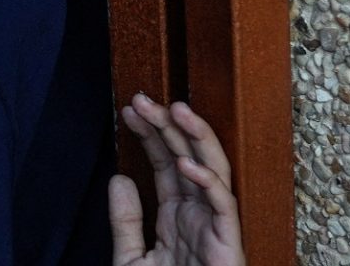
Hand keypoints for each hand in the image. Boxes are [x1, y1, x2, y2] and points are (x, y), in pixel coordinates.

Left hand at [110, 93, 245, 265]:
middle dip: (168, 126)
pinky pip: (223, 206)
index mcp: (178, 216)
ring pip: (213, 171)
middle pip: (188, 158)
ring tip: (175, 110)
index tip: (131, 109)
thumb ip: (126, 221)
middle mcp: (199, 216)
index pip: (166, 163)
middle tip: (143, 99)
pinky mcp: (229, 245)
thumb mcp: (132, 259)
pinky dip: (207, 183)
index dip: (151, 134)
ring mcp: (216, 228)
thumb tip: (121, 177)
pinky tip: (186, 163)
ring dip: (196, 139)